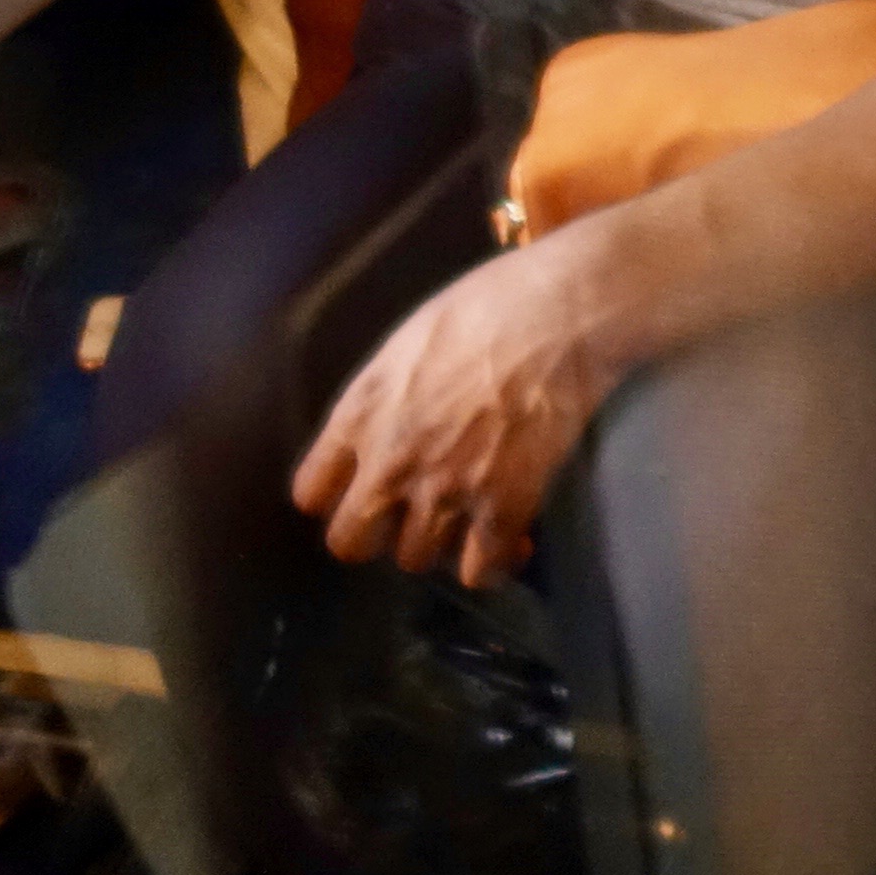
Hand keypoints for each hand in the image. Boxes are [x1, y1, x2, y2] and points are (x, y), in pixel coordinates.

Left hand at [291, 243, 615, 588]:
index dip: (338, 494)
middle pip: (350, 542)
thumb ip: (387, 392)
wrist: (564, 314)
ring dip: (440, 542)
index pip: (311, 492)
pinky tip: (511, 538)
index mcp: (361, 413)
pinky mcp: (501, 510)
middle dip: (377, 533)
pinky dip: (495, 560)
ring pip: (415, 559)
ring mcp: (444, 492)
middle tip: (411, 513)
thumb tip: (391, 418)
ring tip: (468, 517)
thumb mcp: (413, 339)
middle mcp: (389, 464)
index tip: (364, 485)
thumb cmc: (492, 303)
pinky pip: (479, 571)